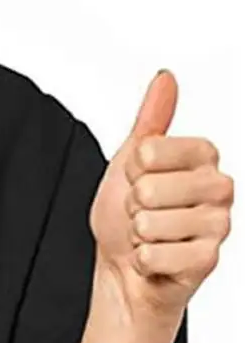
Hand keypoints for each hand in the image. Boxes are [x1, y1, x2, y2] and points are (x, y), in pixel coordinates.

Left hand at [89, 69, 234, 322]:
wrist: (124, 264)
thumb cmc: (127, 209)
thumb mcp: (131, 156)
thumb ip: (152, 117)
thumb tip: (166, 78)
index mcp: (202, 156)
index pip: (150, 148)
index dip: (132, 165)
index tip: (138, 174)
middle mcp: (218, 187)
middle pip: (149, 187)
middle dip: (132, 201)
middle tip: (143, 208)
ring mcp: (218, 226)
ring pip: (150, 221)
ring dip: (138, 231)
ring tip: (150, 233)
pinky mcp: (209, 260)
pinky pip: (156, 253)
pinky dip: (144, 257)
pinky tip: (155, 257)